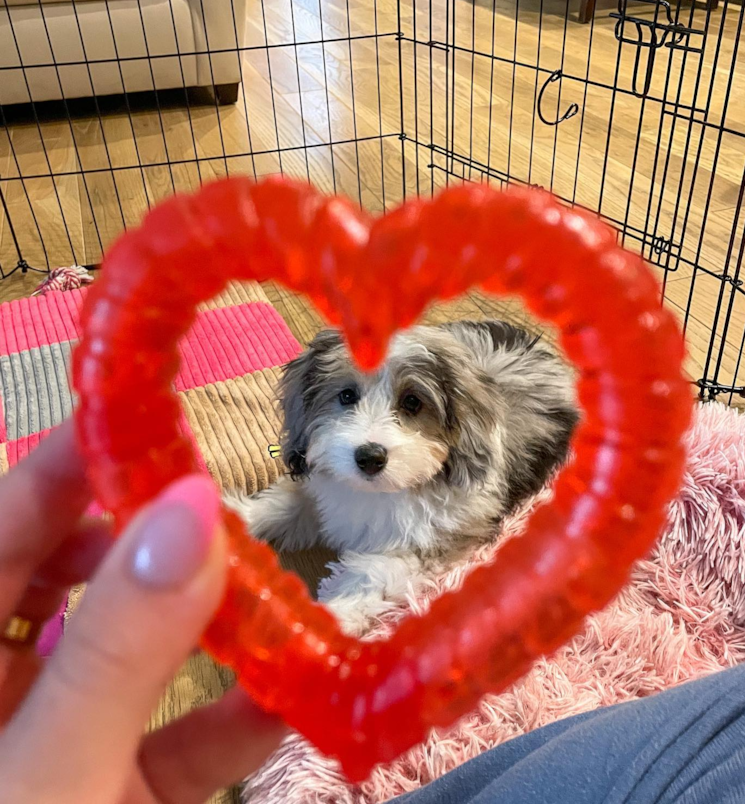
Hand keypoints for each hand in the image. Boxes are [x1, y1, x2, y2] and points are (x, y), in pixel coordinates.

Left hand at [0, 422, 283, 802]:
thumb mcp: (48, 772)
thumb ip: (117, 647)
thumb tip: (194, 506)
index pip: (6, 522)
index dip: (68, 460)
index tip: (147, 411)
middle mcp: (2, 686)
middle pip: (70, 576)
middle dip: (147, 534)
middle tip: (216, 500)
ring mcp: (56, 745)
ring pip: (126, 652)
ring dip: (200, 622)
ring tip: (259, 584)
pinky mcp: (110, 796)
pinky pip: (170, 743)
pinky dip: (228, 722)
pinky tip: (285, 700)